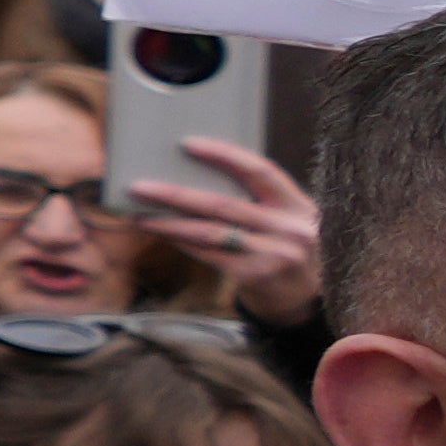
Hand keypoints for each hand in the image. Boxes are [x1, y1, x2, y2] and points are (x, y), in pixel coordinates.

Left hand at [118, 139, 324, 323]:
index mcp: (299, 206)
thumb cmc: (286, 250)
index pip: (261, 171)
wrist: (307, 301)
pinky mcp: (255, 275)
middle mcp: (290, 229)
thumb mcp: (287, 221)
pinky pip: (207, 253)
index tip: (188, 144)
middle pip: (223, 204)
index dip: (225, 155)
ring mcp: (274, 254)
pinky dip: (181, 241)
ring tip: (139, 214)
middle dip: (176, 194)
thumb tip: (195, 177)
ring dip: (169, 222)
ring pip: (209, 232)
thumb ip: (258, 201)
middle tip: (139, 186)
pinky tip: (161, 232)